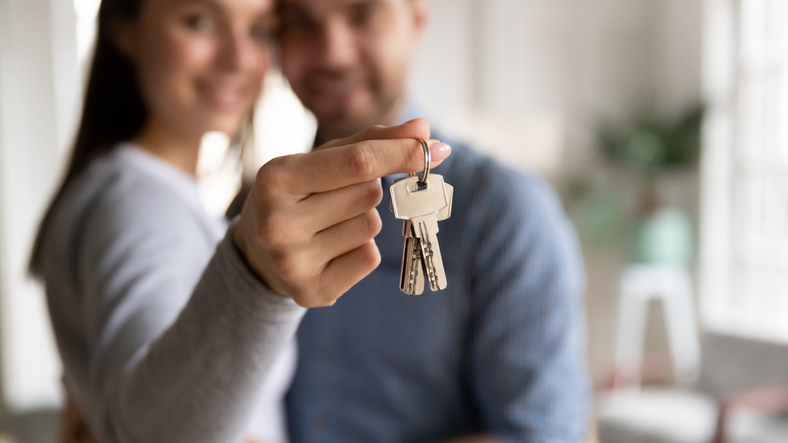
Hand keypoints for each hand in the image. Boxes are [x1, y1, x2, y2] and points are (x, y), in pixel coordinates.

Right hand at [233, 119, 450, 307]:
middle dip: (367, 190)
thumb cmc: (300, 193)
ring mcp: (292, 262)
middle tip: (336, 197)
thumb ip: (372, 142)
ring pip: (371, 227)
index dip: (400, 153)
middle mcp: (279, 223)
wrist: (257, 252)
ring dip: (363, 221)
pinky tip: (332, 251)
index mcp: (277, 178)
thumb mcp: (323, 160)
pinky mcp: (310, 292)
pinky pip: (368, 259)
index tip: (432, 148)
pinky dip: (361, 251)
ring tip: (329, 225)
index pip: (358, 162)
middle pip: (368, 195)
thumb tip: (424, 129)